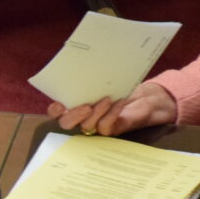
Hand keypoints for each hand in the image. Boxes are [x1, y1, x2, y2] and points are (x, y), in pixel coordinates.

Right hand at [48, 82, 178, 136]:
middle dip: (73, 116)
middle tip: (85, 106)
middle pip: (66, 124)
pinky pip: (105, 127)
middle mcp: (81, 118)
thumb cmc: (120, 88)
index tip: (59, 104)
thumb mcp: (102, 81)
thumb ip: (89, 80)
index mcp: (74, 105)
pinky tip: (118, 102)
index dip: (54, 111)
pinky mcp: (110, 130)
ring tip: (106, 99)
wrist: (144, 98)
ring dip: (96, 112)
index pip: (56, 113)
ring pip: (86, 127)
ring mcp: (95, 126)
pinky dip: (111, 114)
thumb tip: (80, 67)